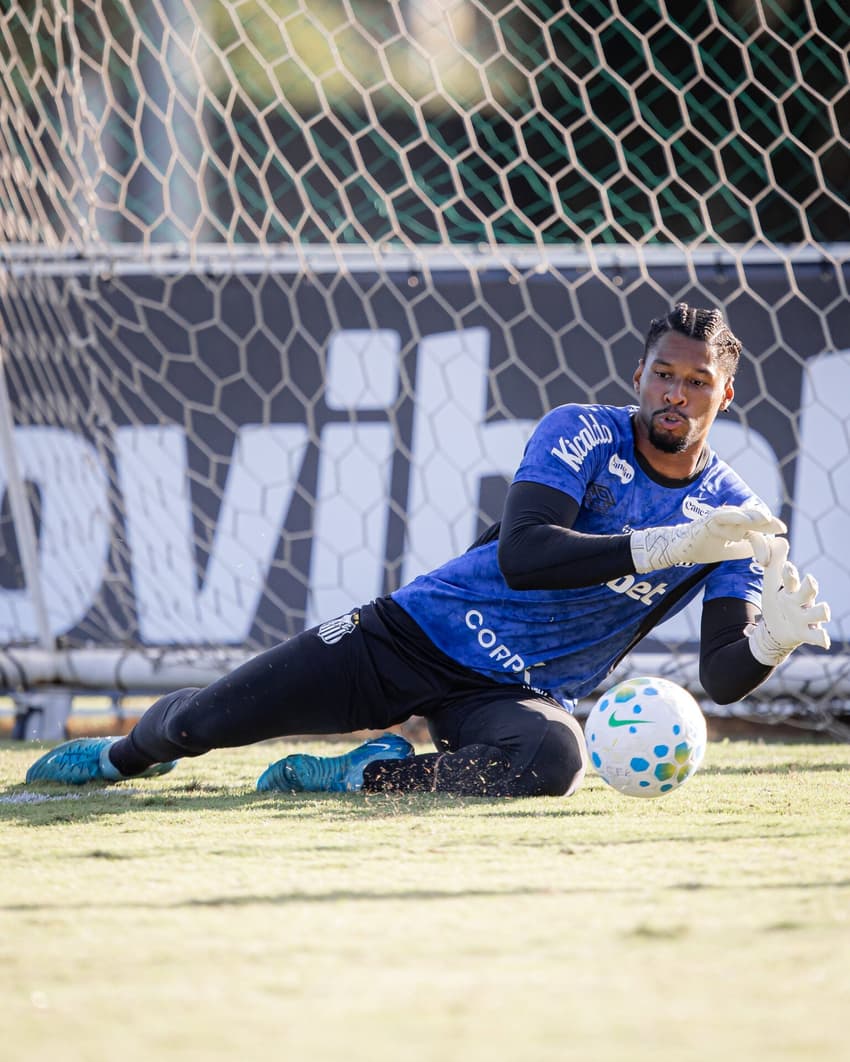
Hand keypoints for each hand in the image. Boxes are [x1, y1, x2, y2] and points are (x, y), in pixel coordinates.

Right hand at [630, 504, 785, 573]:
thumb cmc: (705, 547)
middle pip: (752, 519)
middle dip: (767, 523)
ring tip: (765, 519)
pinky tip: (743, 521)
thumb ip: (747, 547)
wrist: (680, 548)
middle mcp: (730, 518)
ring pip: (739, 516)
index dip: (769, 531)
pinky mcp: (708, 521)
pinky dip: (733, 518)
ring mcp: (719, 518)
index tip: (783, 533)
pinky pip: (722, 517)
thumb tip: (766, 546)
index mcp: (738, 525)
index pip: (757, 528)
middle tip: (781, 527)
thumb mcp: (731, 550)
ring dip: (752, 516)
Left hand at [747, 534, 830, 665]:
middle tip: (810, 581)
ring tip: (825, 610)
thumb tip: (778, 539)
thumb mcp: (771, 585)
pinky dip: (822, 638)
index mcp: (791, 590)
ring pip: (819, 613)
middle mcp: (802, 602)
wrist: (776, 630)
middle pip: (809, 591)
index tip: (787, 567)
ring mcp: (806, 618)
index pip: (791, 579)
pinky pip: (818, 636)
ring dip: (822, 611)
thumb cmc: (777, 602)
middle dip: (810, 586)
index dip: (790, 573)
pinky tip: (825, 640)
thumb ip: (773, 564)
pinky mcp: (807, 633)